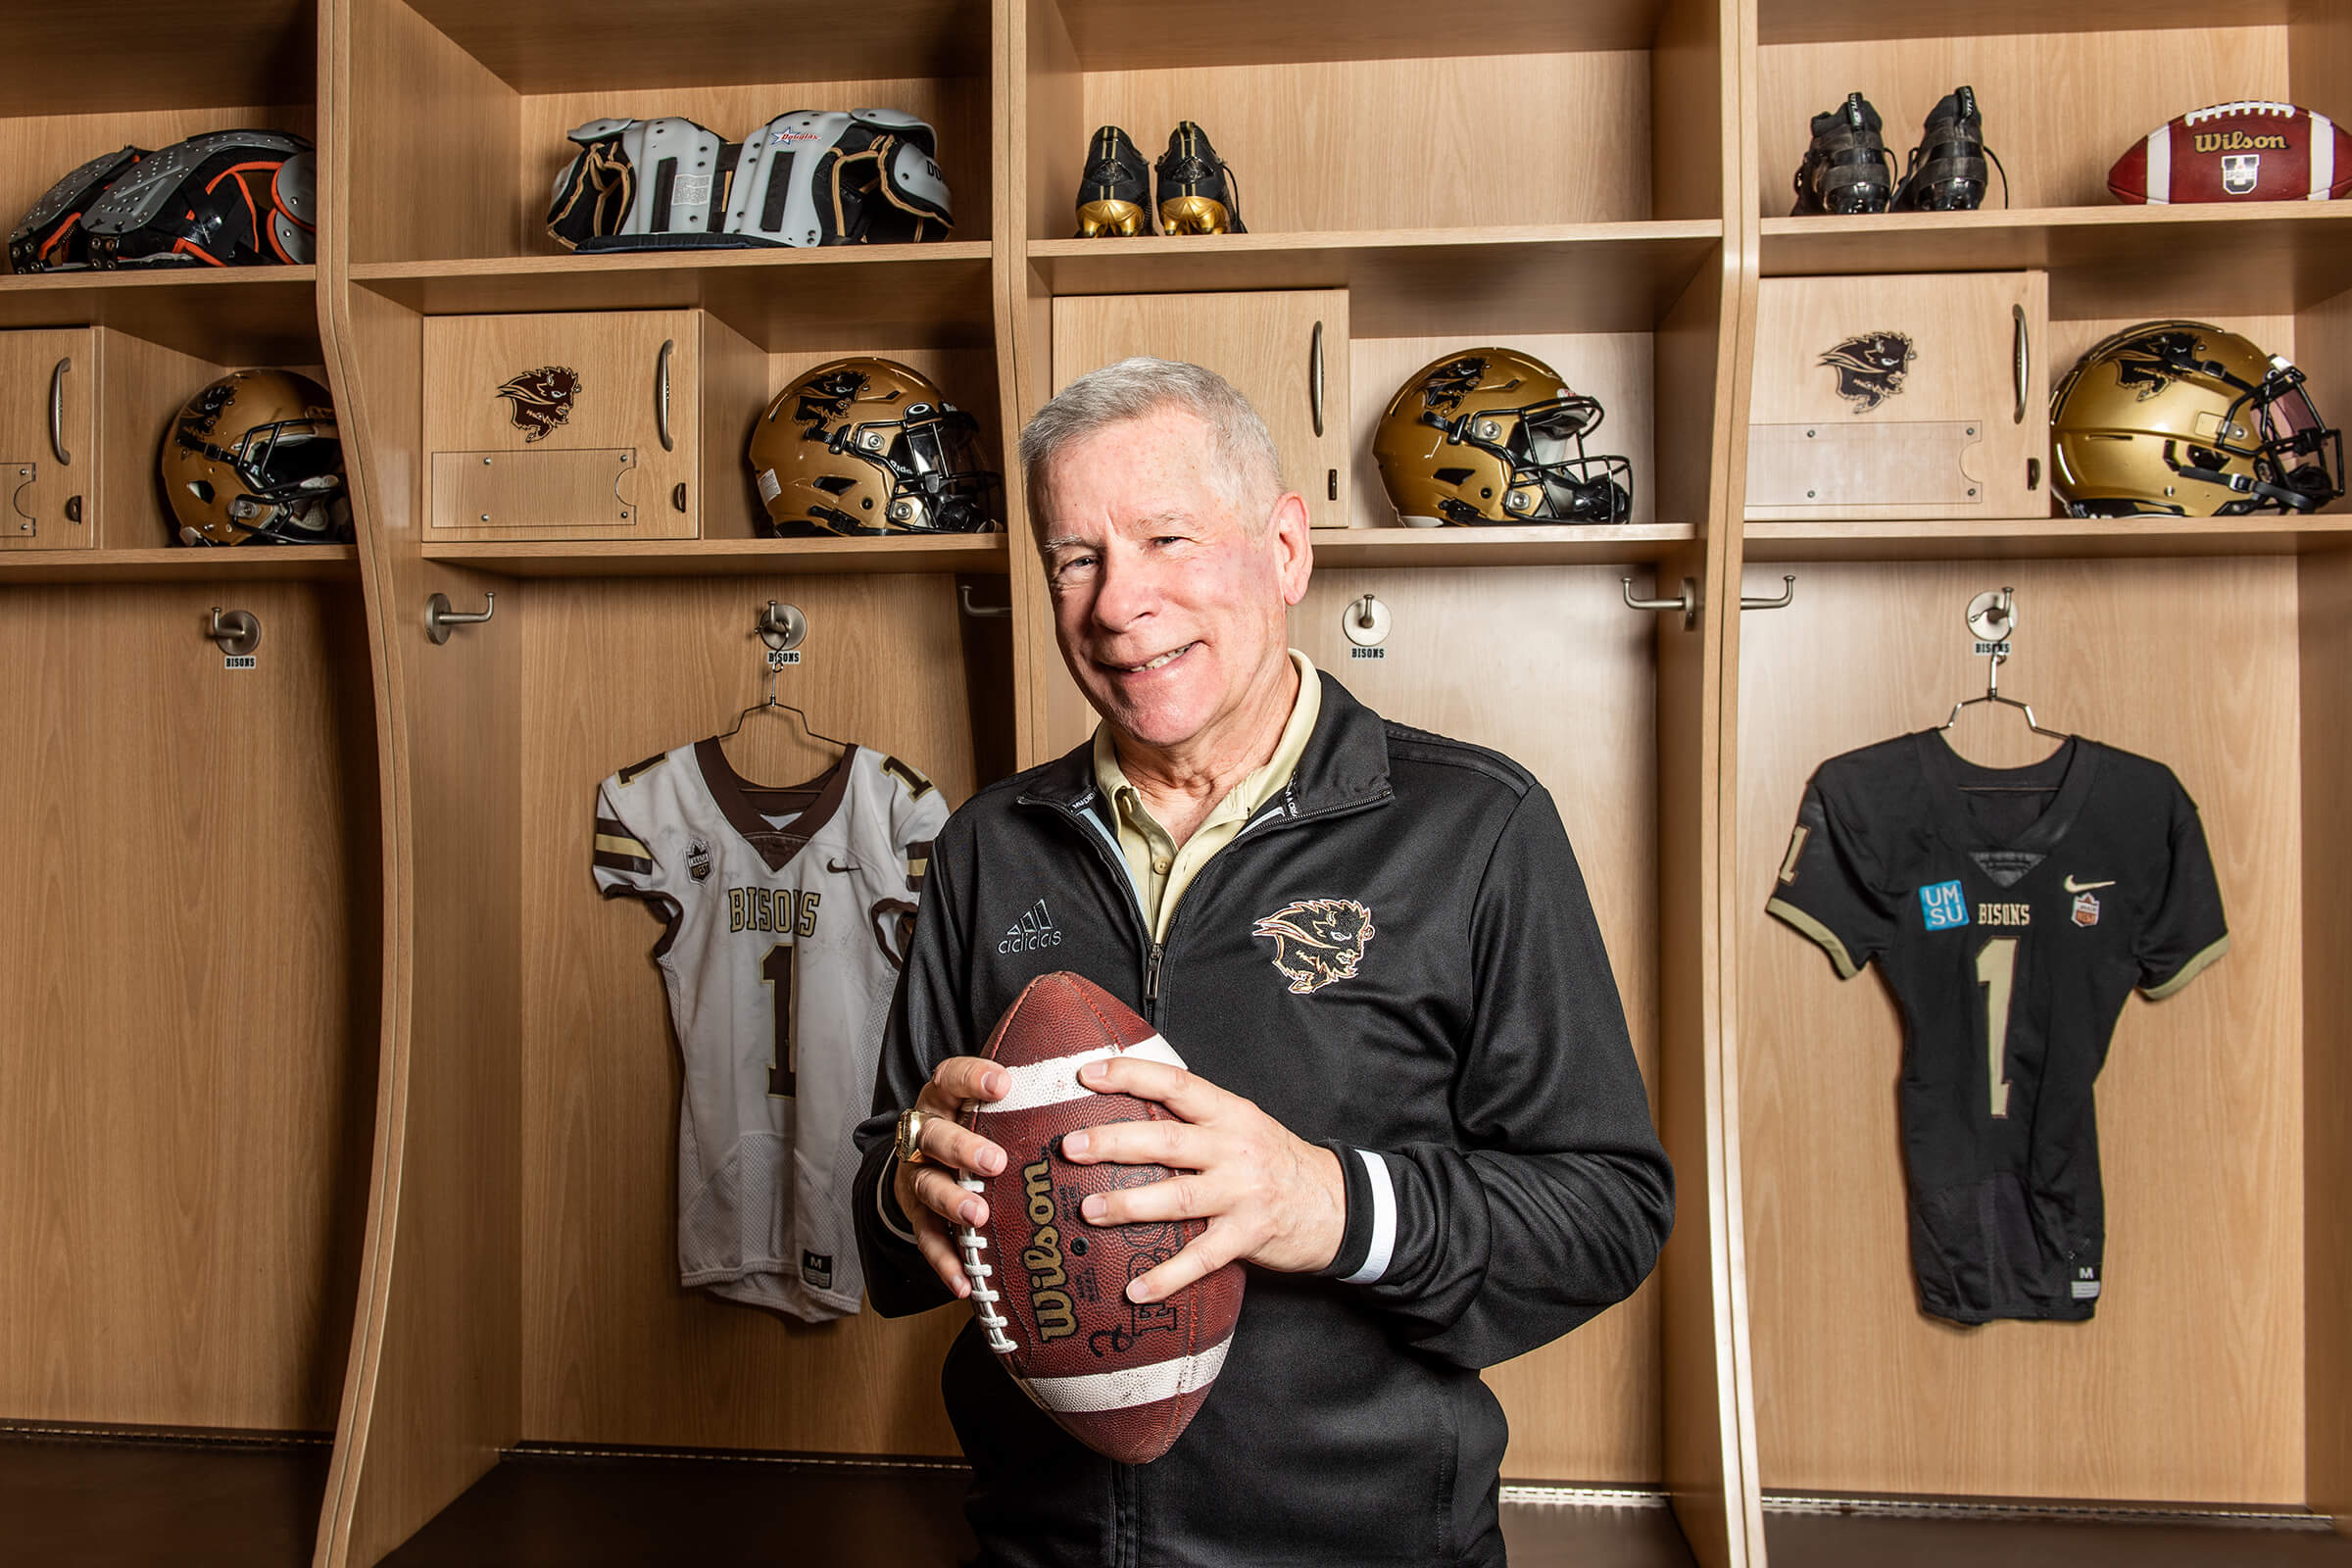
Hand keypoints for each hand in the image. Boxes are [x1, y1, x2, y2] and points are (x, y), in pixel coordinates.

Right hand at [893, 1056, 1012, 1298]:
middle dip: (964, 1147)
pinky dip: (945, 1260)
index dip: (973, 1078)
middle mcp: (925, 1132)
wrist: (924, 1158)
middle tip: (996, 1162)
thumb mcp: (991, 1101)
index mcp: (944, 1097)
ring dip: (952, 1202)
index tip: (1004, 1083)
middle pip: (935, 1136)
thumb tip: (1101, 1068)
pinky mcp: (915, 1213)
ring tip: (978, 1216)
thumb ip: (1029, 1089)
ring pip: (927, 1184)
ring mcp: (917, 1174)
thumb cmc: (976, 1125)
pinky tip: (964, 1281)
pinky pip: (926, 1238)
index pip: (951, 1077)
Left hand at [1059, 1055, 1345, 1303]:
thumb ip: (1195, 1118)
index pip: (1175, 1084)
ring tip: (1089, 1210)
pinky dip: (1167, 1276)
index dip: (1130, 1075)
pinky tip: (1135, 1289)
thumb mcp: (1242, 1125)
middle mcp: (1233, 1148)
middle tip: (1071, 1147)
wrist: (1337, 1202)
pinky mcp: (1248, 1236)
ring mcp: (1242, 1193)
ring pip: (1177, 1197)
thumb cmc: (1274, 1161)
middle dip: (1114, 1143)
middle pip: (1167, 1142)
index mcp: (1229, 1113)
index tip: (1086, 1074)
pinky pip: (1201, 1258)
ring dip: (1129, 1204)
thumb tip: (1126, 1110)